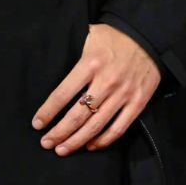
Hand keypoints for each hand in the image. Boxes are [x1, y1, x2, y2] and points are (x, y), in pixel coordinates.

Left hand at [31, 23, 160, 154]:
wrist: (148, 35)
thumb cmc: (114, 35)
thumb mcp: (89, 35)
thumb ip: (75, 53)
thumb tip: (56, 64)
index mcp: (90, 64)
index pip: (63, 93)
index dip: (48, 111)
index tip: (37, 123)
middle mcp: (106, 81)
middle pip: (78, 115)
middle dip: (59, 132)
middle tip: (46, 143)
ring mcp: (123, 94)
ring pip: (96, 125)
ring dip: (77, 140)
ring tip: (62, 149)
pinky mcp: (138, 103)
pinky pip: (119, 128)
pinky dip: (104, 140)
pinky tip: (90, 145)